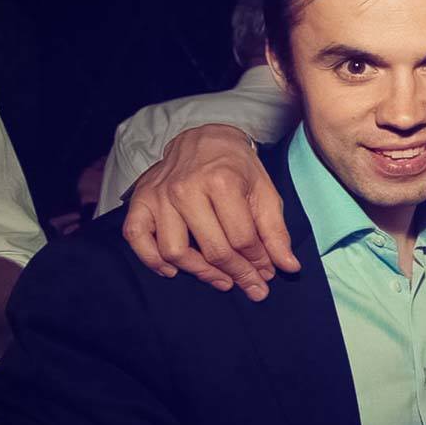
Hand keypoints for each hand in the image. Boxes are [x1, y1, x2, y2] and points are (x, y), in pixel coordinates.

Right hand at [120, 124, 296, 299]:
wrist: (204, 139)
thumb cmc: (237, 167)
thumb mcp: (265, 193)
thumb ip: (276, 232)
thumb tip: (289, 267)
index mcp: (222, 182)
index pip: (242, 239)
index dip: (258, 263)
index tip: (266, 274)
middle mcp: (186, 189)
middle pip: (213, 249)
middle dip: (237, 274)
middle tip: (251, 285)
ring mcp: (159, 195)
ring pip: (175, 251)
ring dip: (200, 272)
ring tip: (221, 279)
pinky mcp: (140, 199)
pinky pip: (136, 238)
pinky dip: (152, 260)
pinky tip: (173, 269)